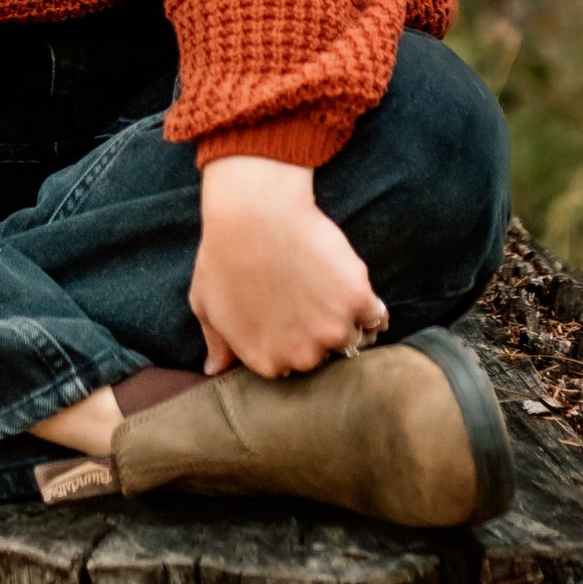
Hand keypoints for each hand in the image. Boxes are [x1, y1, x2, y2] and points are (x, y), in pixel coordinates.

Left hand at [189, 156, 384, 381]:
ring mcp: (332, 330)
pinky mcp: (357, 301)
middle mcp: (302, 356)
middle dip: (318, 335)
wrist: (254, 213)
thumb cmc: (224, 254)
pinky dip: (373, 309)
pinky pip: (376, 317)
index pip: (289, 366)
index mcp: (267, 361)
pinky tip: (360, 296)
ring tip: (336, 299)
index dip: (290, 342)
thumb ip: (218, 344)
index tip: (290, 321)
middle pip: (322, 356)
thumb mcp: (206, 304)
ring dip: (348, 323)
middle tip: (311, 304)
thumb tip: (215, 370)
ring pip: (353, 339)